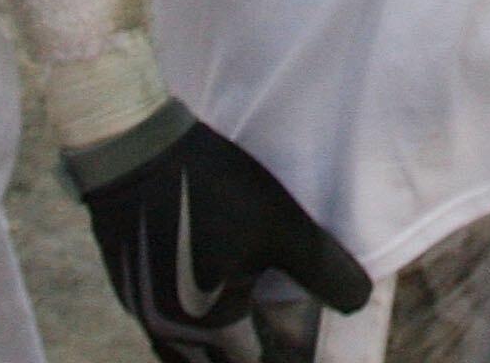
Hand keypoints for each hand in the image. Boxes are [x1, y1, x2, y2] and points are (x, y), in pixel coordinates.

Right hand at [78, 115, 372, 353]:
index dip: (289, 358)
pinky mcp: (131, 284)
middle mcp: (170, 330)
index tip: (308, 349)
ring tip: (254, 322)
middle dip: (252, 356)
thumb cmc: (210, 187)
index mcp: (208, 326)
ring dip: (222, 346)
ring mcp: (144, 309)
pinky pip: (168, 326)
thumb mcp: (282, 226)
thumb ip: (324, 271)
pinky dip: (198, 325)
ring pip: (188, 352)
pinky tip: (216, 294)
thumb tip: (358, 303)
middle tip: (287, 337)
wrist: (133, 148)